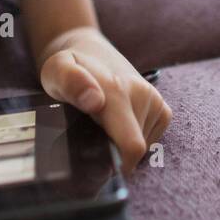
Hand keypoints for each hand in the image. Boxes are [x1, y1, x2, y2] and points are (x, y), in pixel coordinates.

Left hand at [38, 28, 171, 174]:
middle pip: (133, 151)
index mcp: (118, 91)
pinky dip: (133, 139)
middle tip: (90, 137)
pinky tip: (117, 124)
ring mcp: (156, 102)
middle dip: (114, 154)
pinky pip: (150, 141)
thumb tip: (95, 101)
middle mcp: (143, 96)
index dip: (116, 166)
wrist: (89, 50)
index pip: (131, 147)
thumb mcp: (56, 70)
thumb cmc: (68, 67)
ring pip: (142, 148)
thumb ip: (70, 82)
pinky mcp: (163, 110)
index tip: (96, 168)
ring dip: (122, 145)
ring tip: (102, 125)